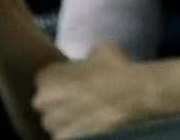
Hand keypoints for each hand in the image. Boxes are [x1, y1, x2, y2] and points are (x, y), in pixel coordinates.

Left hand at [33, 42, 163, 139]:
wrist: (136, 94)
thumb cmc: (118, 68)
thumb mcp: (100, 49)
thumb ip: (83, 58)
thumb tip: (87, 63)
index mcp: (47, 77)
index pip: (46, 79)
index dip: (63, 79)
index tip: (76, 81)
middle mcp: (42, 102)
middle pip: (48, 102)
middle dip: (61, 101)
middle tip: (84, 98)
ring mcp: (53, 125)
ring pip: (56, 122)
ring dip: (68, 118)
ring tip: (91, 112)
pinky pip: (68, 135)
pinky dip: (78, 131)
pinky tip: (95, 123)